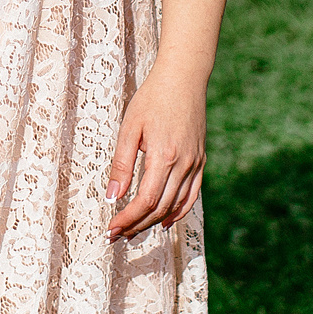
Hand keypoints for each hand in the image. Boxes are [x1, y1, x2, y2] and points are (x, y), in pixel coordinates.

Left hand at [106, 59, 206, 239]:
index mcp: (164, 156)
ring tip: (133, 231)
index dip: (127, 219)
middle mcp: (184, 164)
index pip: (145, 200)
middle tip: (117, 235)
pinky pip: (191, 195)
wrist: (184, 78)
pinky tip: (164, 220)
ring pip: (175, 205)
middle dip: (137, 225)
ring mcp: (195, 164)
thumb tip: (113, 196)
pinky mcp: (201, 161)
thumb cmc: (153, 98)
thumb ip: (122, 163)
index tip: (111, 229)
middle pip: (160, 208)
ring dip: (153, 222)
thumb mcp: (130, 127)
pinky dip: (178, 211)